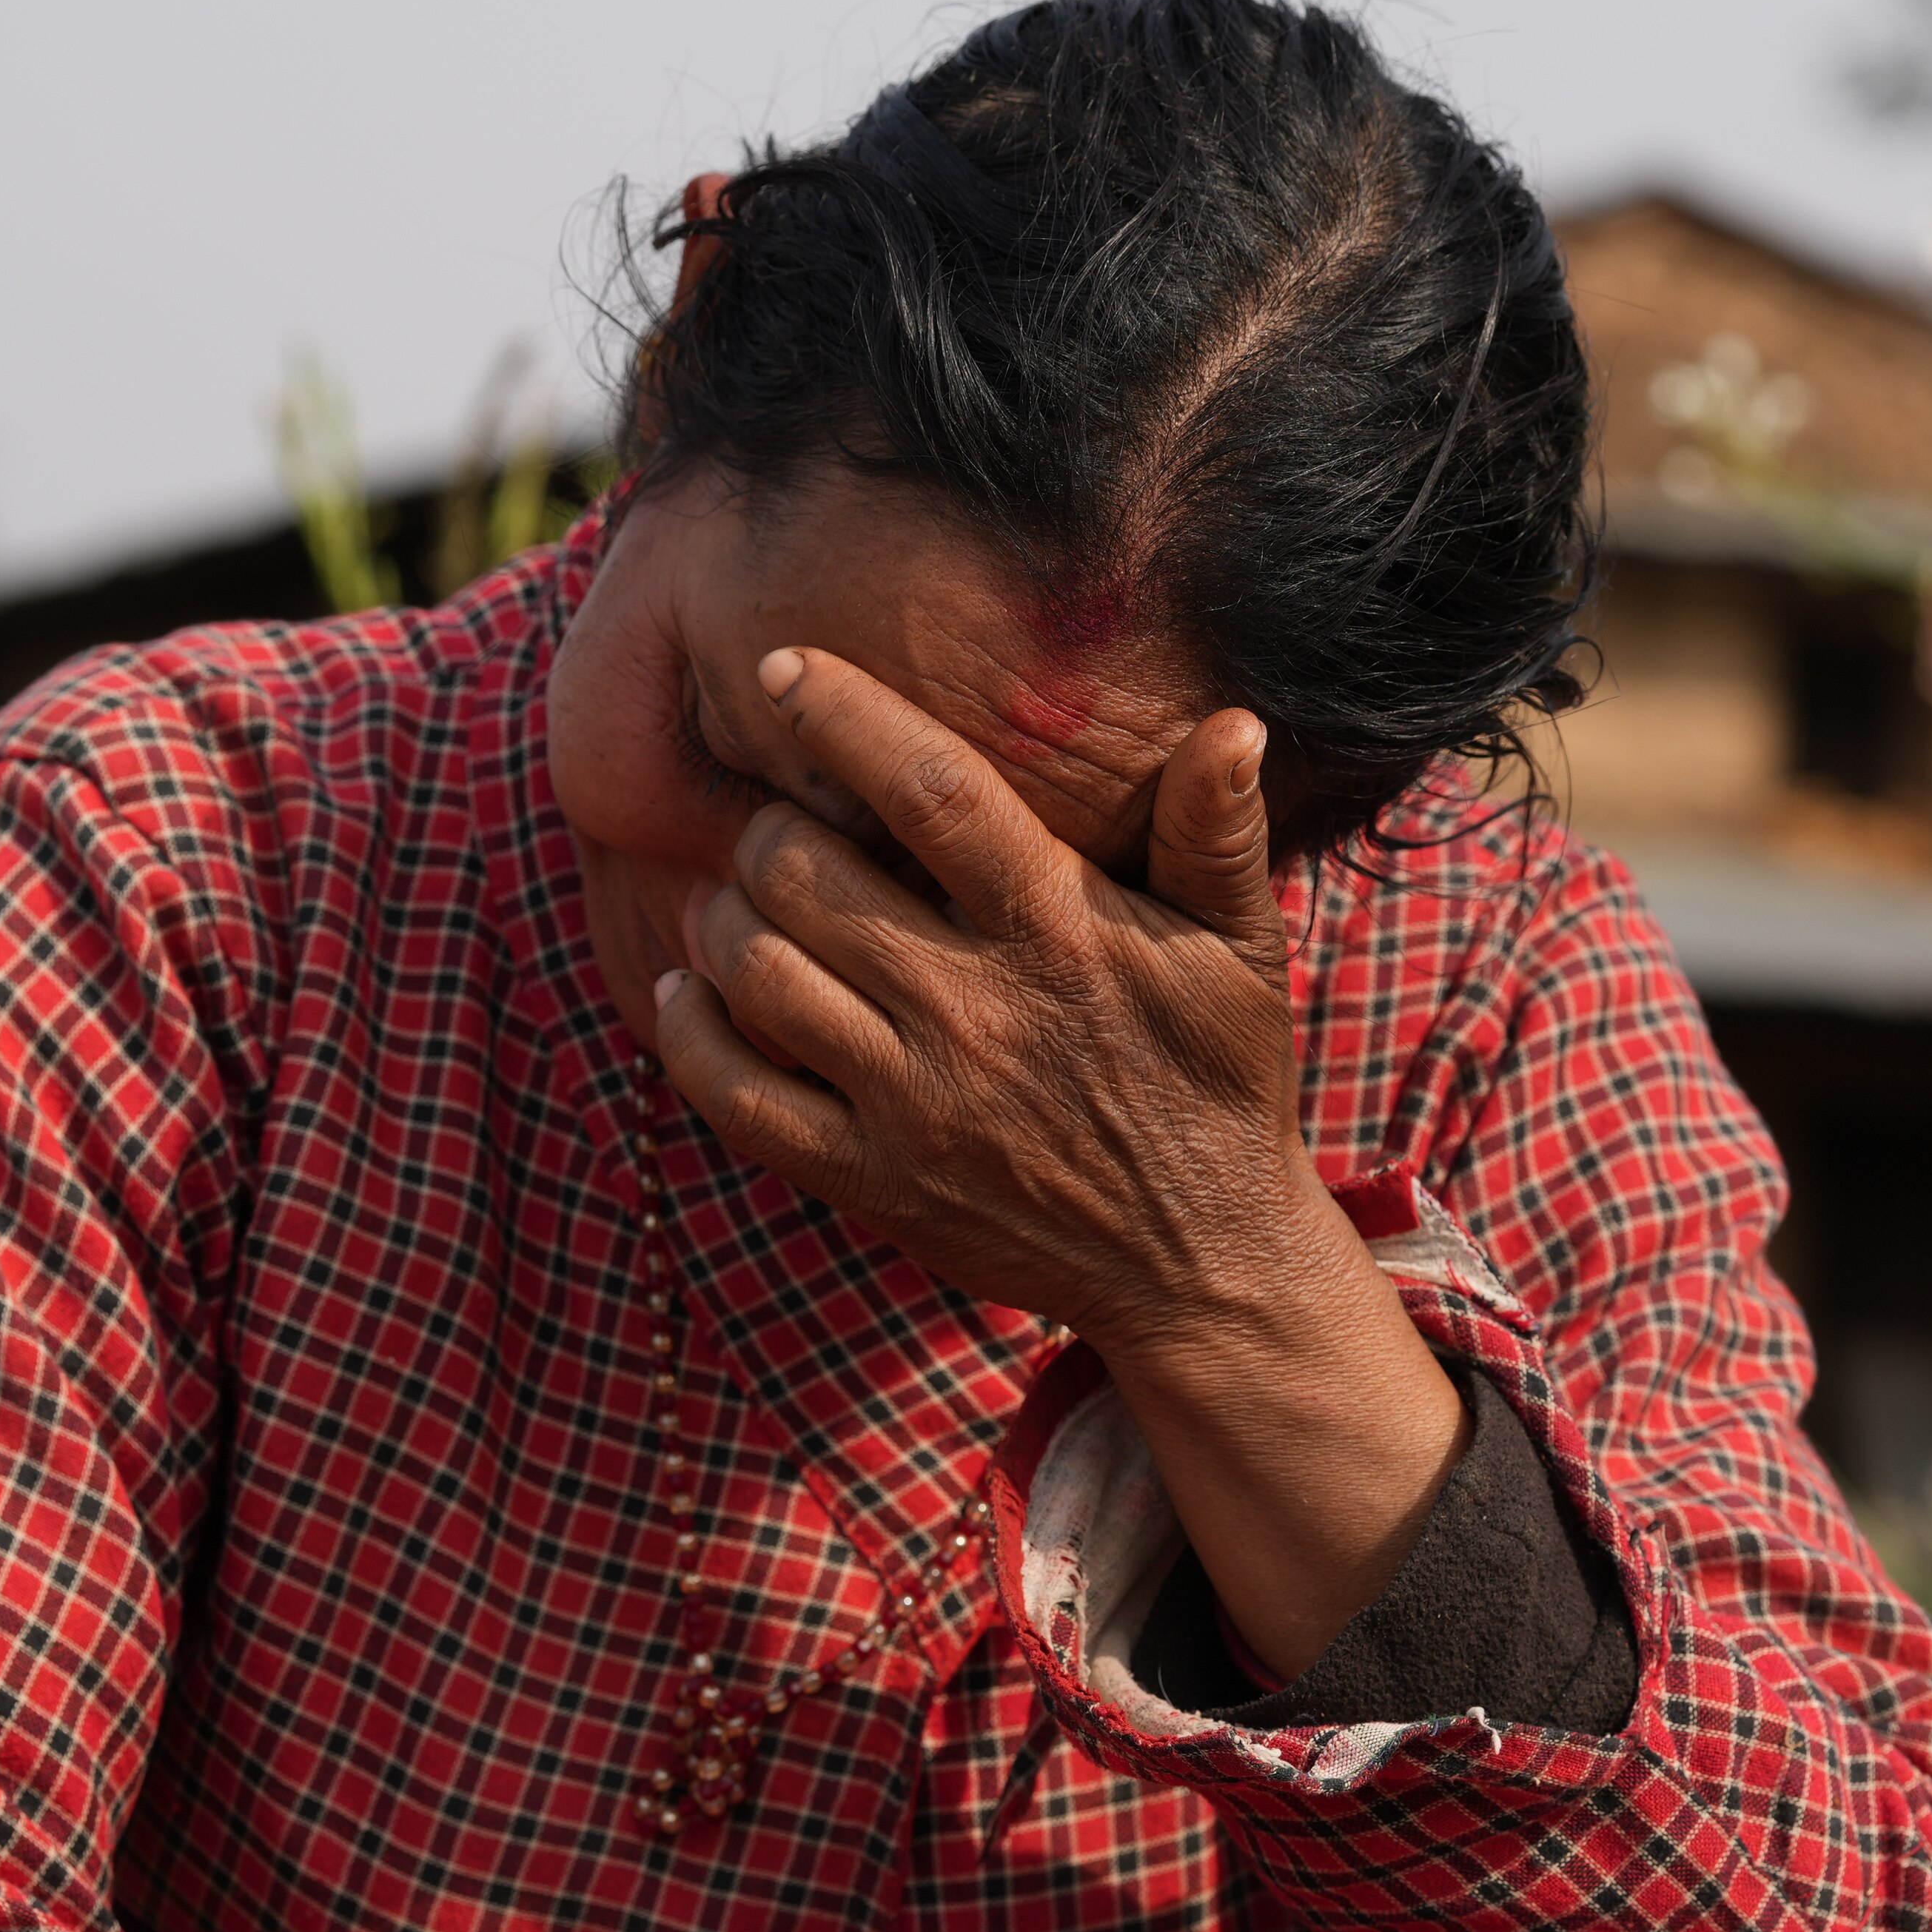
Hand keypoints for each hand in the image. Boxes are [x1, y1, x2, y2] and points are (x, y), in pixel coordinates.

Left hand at [656, 646, 1463, 1672]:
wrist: (1202, 1264)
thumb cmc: (1216, 1083)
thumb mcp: (1244, 952)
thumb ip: (1220, 833)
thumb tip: (1235, 721)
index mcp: (1060, 930)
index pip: (934, 792)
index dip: (845, 715)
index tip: (783, 667)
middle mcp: (978, 1010)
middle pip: (807, 876)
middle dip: (765, 827)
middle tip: (772, 823)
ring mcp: (915, 1104)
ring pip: (758, 973)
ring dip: (720, 917)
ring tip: (734, 898)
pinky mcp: (872, 1182)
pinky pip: (736, 1096)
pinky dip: (689, 1032)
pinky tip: (687, 990)